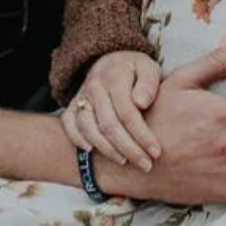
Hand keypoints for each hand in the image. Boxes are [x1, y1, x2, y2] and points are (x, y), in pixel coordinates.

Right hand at [63, 50, 161, 172]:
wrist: (111, 61)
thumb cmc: (135, 69)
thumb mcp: (148, 67)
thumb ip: (149, 83)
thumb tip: (141, 102)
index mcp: (115, 76)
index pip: (128, 113)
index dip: (142, 135)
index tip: (156, 152)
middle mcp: (94, 86)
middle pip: (109, 125)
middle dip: (129, 149)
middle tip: (145, 165)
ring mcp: (81, 96)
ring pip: (88, 128)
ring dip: (106, 149)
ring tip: (125, 161)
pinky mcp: (72, 105)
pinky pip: (69, 125)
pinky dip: (78, 140)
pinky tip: (93, 151)